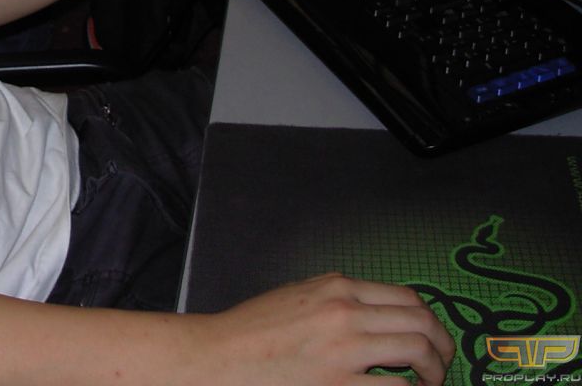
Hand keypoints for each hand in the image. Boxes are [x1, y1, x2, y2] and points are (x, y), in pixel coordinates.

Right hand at [202, 274, 455, 385]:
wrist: (221, 357)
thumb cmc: (251, 330)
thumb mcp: (295, 295)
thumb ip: (333, 297)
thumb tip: (368, 307)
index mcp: (336, 288)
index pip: (406, 297)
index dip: (429, 320)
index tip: (431, 337)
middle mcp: (347, 313)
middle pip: (421, 321)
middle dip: (442, 345)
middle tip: (442, 363)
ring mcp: (345, 350)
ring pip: (417, 350)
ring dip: (434, 370)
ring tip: (429, 382)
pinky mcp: (340, 384)